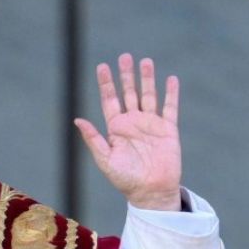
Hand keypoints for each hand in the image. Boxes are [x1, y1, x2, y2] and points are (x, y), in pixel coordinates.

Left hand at [74, 54, 181, 210]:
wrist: (151, 192)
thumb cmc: (125, 179)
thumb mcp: (105, 159)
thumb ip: (93, 139)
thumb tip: (78, 119)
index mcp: (116, 129)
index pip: (110, 100)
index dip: (106, 83)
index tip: (102, 66)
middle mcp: (133, 123)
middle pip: (129, 93)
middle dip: (126, 75)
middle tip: (125, 56)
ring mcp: (151, 125)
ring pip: (148, 95)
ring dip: (147, 79)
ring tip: (145, 61)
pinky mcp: (168, 130)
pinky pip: (170, 107)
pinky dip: (171, 93)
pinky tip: (170, 79)